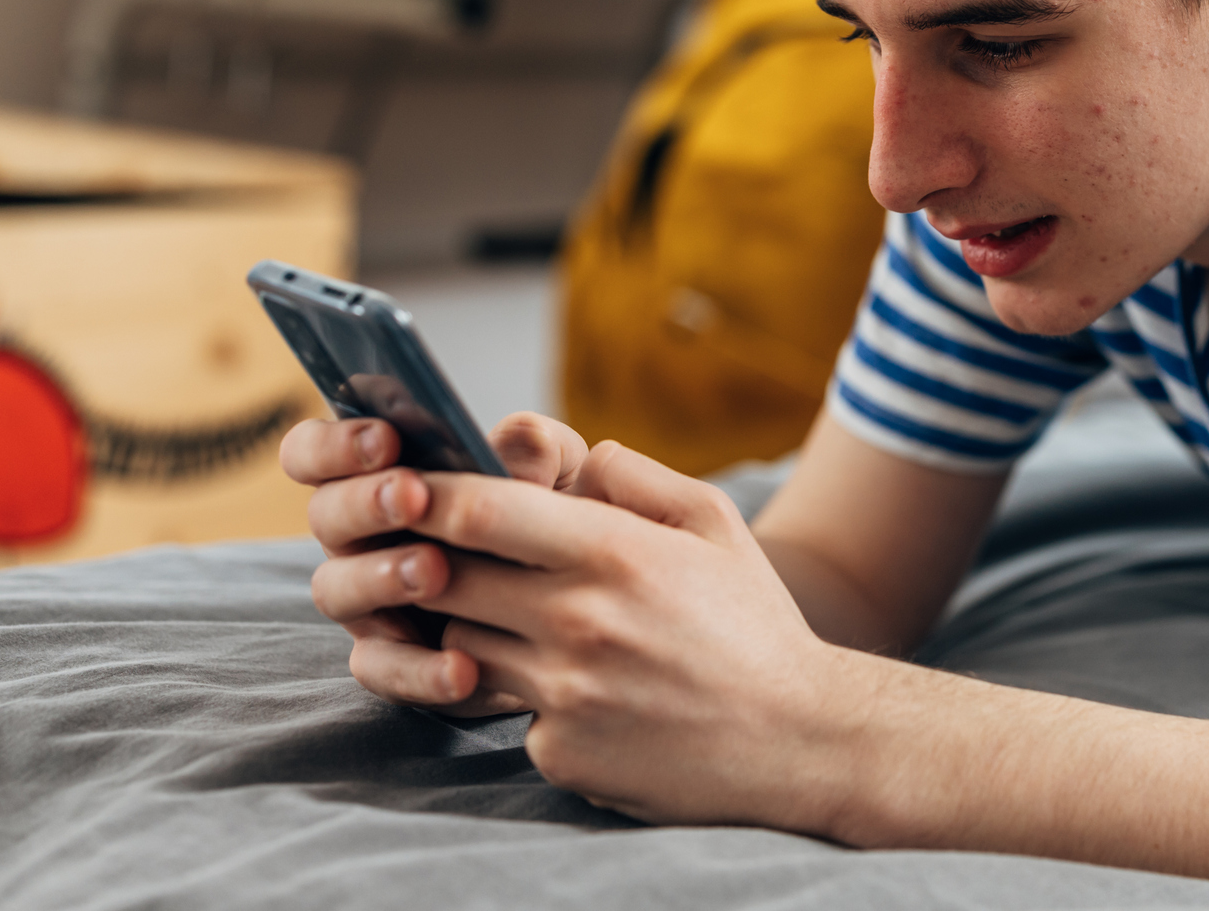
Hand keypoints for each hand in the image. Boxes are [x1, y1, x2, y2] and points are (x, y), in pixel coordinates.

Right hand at [280, 410, 590, 714]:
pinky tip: (463, 666)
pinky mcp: (393, 660)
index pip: (315, 451)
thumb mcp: (555, 469)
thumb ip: (534, 447)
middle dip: (364, 502)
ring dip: (380, 577)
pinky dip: (418, 669)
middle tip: (413, 496)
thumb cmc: (555, 511)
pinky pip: (381, 669)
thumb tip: (513, 454)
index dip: (334, 444)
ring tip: (435, 571)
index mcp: (379, 473)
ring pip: (337, 590)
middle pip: (325, 515)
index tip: (384, 439)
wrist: (585, 595)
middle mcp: (360, 535)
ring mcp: (369, 600)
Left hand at [406, 442, 863, 827]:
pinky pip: (507, 709)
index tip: (409, 488)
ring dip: (469, 627)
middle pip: (447, 581)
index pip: (479, 513)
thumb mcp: (715, 522)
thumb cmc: (754, 623)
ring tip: (513, 617)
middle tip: (429, 552)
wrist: (799, 739)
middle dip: (428, 562)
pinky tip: (578, 690)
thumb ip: (635, 477)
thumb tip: (574, 456)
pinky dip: (525, 694)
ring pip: (462, 646)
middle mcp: (578, 624)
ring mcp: (563, 695)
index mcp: (614, 554)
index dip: (429, 496)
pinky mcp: (561, 753)